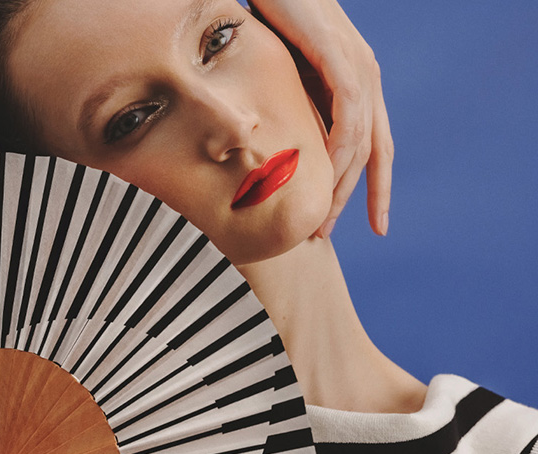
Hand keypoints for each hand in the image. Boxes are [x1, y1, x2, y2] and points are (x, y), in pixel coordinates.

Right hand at [250, 0, 392, 236]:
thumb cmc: (274, 20)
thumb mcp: (287, 77)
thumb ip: (295, 110)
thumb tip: (279, 149)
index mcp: (359, 85)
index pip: (375, 146)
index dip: (376, 188)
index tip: (376, 225)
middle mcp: (368, 79)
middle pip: (375, 152)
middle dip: (357, 198)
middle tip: (328, 234)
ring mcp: (361, 69)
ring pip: (360, 143)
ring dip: (340, 186)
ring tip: (321, 219)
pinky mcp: (343, 60)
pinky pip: (348, 119)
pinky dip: (338, 153)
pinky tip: (324, 179)